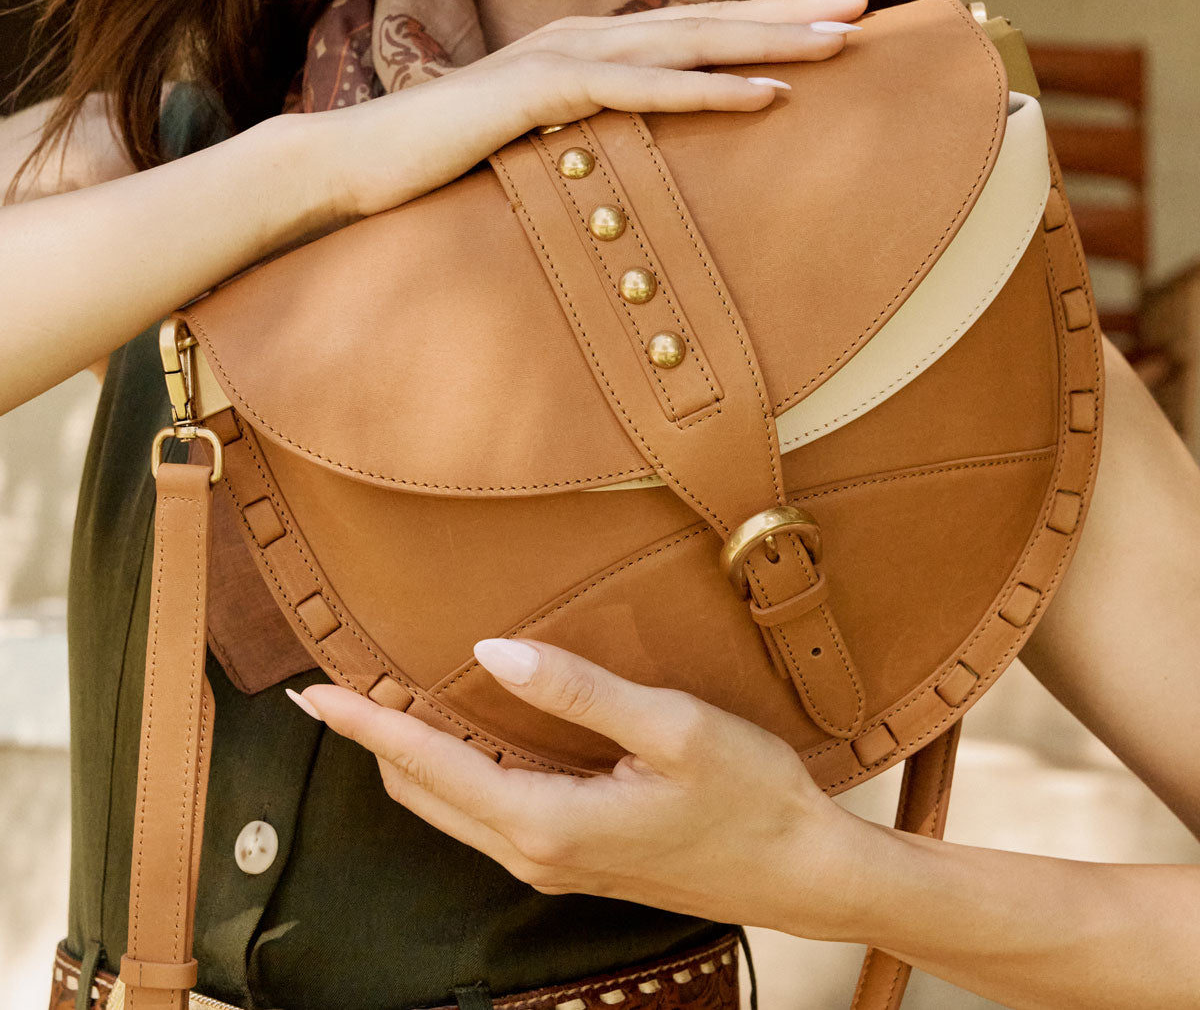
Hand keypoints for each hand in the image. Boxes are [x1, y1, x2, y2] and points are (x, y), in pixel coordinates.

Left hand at [290, 637, 865, 938]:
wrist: (803, 872)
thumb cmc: (749, 795)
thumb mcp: (671, 727)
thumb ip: (577, 690)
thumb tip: (492, 652)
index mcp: (547, 821)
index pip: (430, 762)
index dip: (366, 723)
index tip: (315, 692)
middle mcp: (535, 852)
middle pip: (423, 792)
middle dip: (371, 741)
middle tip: (329, 690)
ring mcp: (553, 864)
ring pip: (449, 808)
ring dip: (408, 758)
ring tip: (376, 706)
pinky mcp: (574, 859)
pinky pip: (486, 814)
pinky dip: (451, 773)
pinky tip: (456, 738)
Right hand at [301, 0, 872, 221]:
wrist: (355, 162)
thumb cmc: (441, 156)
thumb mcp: (532, 137)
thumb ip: (584, 129)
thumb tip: (629, 148)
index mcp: (586, 45)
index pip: (693, 26)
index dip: (768, 16)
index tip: (836, 14)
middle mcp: (584, 36)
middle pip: (708, 18)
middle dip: (794, 10)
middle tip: (871, 3)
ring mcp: (562, 58)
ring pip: (689, 43)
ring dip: (770, 40)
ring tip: (844, 41)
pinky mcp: (541, 92)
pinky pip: (641, 92)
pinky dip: (708, 92)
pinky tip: (767, 95)